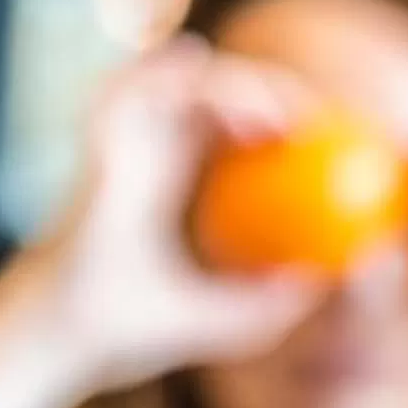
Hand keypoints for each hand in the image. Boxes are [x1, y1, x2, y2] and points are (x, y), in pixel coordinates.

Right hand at [11, 38, 326, 402]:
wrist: (74, 335)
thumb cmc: (139, 333)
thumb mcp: (234, 323)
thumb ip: (278, 303)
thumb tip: (334, 284)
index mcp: (172, 185)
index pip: (229, 133)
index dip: (276, 123)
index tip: (326, 144)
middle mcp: (146, 155)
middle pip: (213, 96)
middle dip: (268, 91)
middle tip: (317, 122)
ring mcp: (121, 144)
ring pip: (183, 81)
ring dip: (236, 83)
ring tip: (283, 117)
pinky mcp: (99, 141)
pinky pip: (136, 86)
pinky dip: (174, 72)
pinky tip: (219, 81)